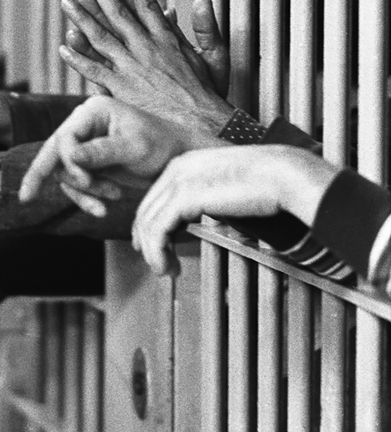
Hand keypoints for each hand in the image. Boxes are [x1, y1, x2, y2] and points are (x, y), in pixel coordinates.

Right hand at [19, 96, 206, 216]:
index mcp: (93, 111)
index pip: (65, 137)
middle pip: (55, 152)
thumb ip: (102, 152)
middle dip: (59, 177)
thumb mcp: (134, 148)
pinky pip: (75, 183)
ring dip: (82, 192)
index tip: (86, 180)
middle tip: (38, 197)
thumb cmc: (162, 145)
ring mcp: (86, 144)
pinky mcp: (90, 163)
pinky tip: (102, 208)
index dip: (68, 161)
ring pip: (63, 172)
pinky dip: (86, 197)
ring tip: (107, 202)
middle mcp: (85, 124)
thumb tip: (72, 156)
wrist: (178, 158)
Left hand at [59, 0, 233, 139]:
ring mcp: (131, 68)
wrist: (200, 126)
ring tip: (68, 0)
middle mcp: (146, 49)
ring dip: (83, 18)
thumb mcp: (215, 56)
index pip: (147, 6)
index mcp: (167, 40)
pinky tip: (64, 46)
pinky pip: (94, 71)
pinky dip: (78, 58)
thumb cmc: (207, 95)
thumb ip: (206, 27)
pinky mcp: (121, 89)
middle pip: (118, 14)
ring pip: (101, 37)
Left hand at [133, 145, 338, 275]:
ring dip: (153, 252)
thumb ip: (213, 198)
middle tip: (159, 264)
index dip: (151, 223)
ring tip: (165, 270)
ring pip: (148, 221)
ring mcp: (180, 180)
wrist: (283, 174)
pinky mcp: (185, 197)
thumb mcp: (230, 187)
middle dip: (148, 240)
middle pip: (147, 208)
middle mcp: (180, 167)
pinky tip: (166, 266)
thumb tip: (208, 216)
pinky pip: (157, 230)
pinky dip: (157, 252)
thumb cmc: (269, 181)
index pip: (156, 195)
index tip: (157, 246)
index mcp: (189, 162)